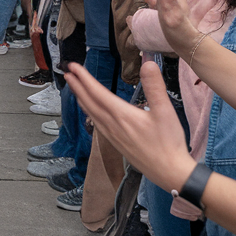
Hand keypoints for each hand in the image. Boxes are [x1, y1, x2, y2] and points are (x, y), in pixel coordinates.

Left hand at [64, 60, 192, 191]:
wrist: (169, 172)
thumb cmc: (168, 143)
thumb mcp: (165, 111)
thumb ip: (155, 86)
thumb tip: (148, 63)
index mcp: (121, 115)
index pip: (97, 92)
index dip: (84, 78)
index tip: (73, 66)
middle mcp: (112, 125)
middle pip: (89, 101)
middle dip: (77, 85)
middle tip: (67, 71)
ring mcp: (112, 135)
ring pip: (90, 113)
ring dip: (81, 97)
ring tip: (74, 87)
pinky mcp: (115, 142)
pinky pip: (96, 123)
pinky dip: (88, 111)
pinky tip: (90, 110)